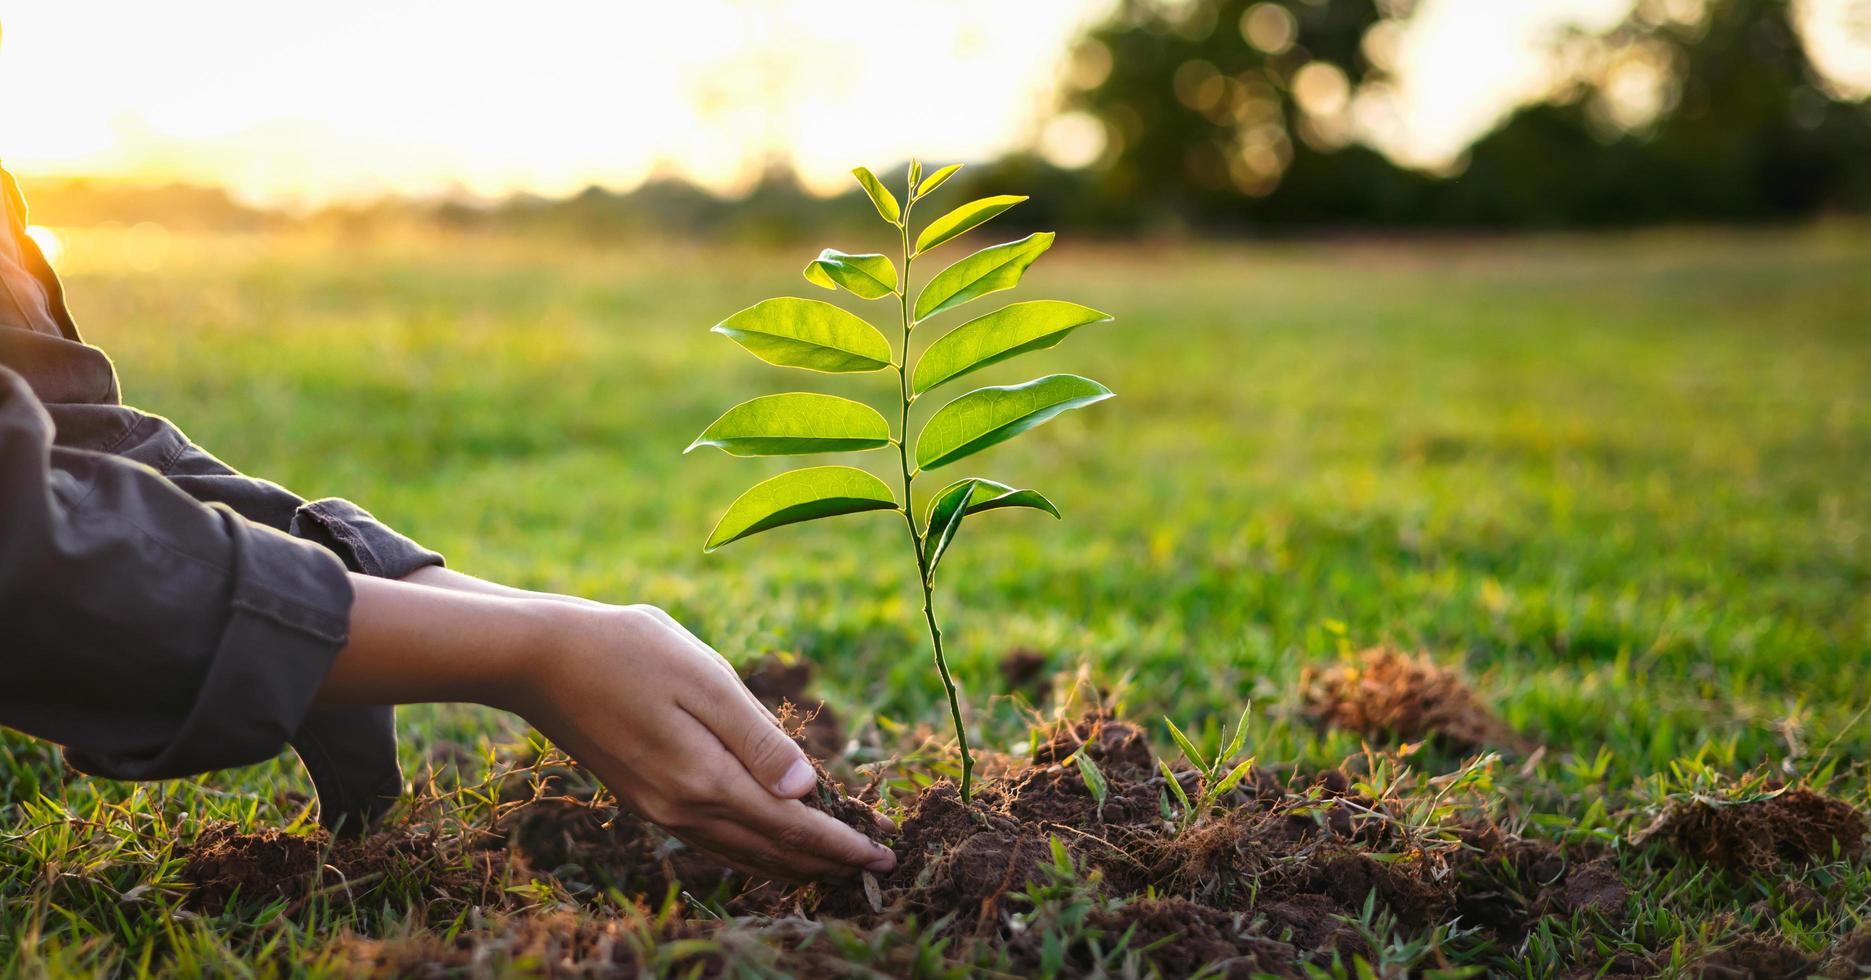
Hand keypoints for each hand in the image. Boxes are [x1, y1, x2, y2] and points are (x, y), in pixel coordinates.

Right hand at [512, 603, 896, 880]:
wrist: (539, 658)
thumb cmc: (628, 650)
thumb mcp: (704, 678)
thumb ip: (758, 738)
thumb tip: (808, 790)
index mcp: (705, 778)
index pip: (791, 826)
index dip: (841, 844)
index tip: (882, 858)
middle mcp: (682, 806)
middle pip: (770, 850)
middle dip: (825, 861)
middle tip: (874, 869)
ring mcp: (658, 807)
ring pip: (740, 852)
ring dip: (790, 862)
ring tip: (831, 867)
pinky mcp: (643, 797)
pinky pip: (711, 840)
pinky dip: (751, 850)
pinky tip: (764, 845)